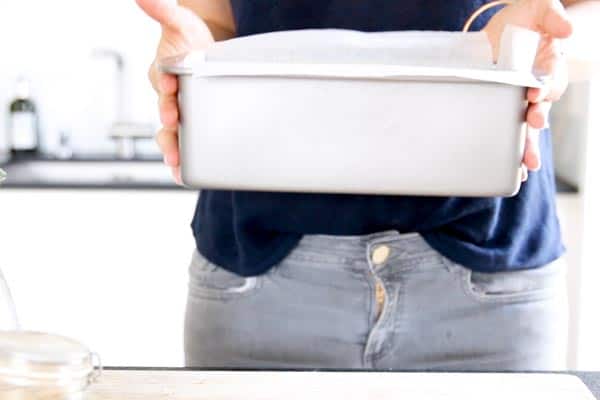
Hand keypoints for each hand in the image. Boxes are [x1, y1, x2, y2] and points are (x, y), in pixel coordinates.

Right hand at [136, 0, 213, 182]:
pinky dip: (185, 164)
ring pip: (172, 137)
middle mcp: (172, 99)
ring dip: (173, 150)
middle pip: (165, 118)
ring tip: (177, 164)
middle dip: (167, 128)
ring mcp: (182, 116)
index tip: (171, 90)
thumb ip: (164, 12)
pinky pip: (186, 148)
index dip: (165, 87)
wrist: (210, 54)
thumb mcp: (181, 23)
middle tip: (173, 133)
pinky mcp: (195, 127)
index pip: (162, 82)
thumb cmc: (192, 41)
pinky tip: (185, 177)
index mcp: (167, 75)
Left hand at [483, 0, 572, 180]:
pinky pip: (510, 135)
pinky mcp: (502, 111)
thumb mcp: (536, 8)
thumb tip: (567, 29)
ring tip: (528, 165)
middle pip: (542, 109)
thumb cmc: (520, 19)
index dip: (545, 88)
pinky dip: (512, 154)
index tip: (536, 94)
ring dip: (528, 146)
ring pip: (528, 128)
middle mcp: (538, 88)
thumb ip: (551, 15)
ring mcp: (521, 103)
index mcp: (548, 66)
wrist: (494, 32)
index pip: (551, 80)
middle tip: (534, 125)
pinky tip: (513, 172)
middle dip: (538, 119)